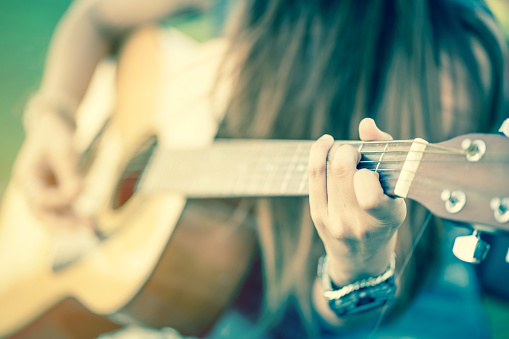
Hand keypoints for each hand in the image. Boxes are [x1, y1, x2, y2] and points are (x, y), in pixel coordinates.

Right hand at [13, 111, 83, 226]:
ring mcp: (42, 191)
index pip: (40, 200)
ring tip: (90, 226)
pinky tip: (90, 219)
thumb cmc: (57, 134)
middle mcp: (32, 188)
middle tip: (84, 228)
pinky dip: (74, 215)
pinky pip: (62, 209)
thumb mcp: (66, 151)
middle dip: (63, 224)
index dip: (60, 200)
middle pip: (42, 215)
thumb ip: (70, 174)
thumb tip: (79, 195)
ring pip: (53, 216)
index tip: (79, 191)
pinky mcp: (54, 191)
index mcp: (27, 177)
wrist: (55, 124)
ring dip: (71, 222)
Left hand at [308, 118, 405, 285]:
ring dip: (335, 152)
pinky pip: (314, 175)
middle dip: (348, 152)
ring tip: (342, 152)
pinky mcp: (317, 215)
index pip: (369, 192)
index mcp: (386, 218)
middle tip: (355, 154)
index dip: (367, 172)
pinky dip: (318, 153)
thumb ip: (386, 153)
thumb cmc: (383, 217)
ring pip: (326, 170)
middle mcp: (358, 224)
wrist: (361, 258)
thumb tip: (365, 123)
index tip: (370, 169)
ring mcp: (334, 221)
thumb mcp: (396, 194)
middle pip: (342, 171)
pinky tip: (325, 144)